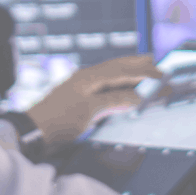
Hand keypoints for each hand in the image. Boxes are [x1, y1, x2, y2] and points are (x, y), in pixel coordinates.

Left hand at [25, 54, 162, 147]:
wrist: (33, 133)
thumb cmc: (58, 121)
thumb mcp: (89, 111)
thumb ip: (114, 101)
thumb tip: (137, 97)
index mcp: (89, 76)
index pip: (122, 70)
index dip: (144, 72)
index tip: (162, 76)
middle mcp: (86, 78)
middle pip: (117, 66)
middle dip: (137, 64)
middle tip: (156, 61)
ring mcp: (81, 87)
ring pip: (110, 75)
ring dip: (128, 71)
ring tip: (142, 68)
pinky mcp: (79, 99)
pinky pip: (105, 86)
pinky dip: (118, 84)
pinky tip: (121, 88)